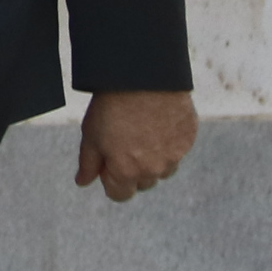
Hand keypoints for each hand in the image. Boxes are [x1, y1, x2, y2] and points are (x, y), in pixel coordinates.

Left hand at [76, 88, 197, 200]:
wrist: (144, 75)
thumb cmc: (112, 105)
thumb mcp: (91, 134)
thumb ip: (88, 164)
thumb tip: (83, 182)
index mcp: (127, 173)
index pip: (120, 195)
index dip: (110, 181)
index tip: (108, 163)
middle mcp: (153, 170)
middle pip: (142, 183)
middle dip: (132, 171)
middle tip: (124, 143)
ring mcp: (175, 155)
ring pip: (163, 169)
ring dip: (154, 160)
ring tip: (142, 133)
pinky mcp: (188, 139)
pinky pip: (178, 151)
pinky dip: (169, 143)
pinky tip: (158, 122)